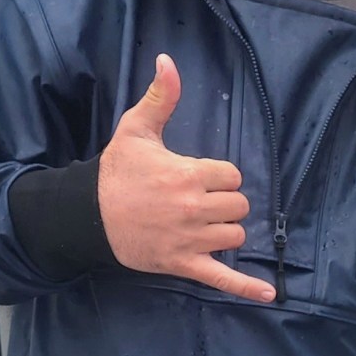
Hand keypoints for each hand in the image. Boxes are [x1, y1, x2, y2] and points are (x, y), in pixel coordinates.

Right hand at [98, 55, 273, 302]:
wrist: (88, 215)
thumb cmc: (115, 172)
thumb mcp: (135, 130)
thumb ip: (159, 97)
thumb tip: (168, 60)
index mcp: (188, 174)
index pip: (232, 176)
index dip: (220, 177)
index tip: (199, 178)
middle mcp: (194, 208)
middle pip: (238, 206)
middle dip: (224, 203)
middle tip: (198, 202)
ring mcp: (191, 239)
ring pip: (235, 236)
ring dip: (225, 231)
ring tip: (202, 225)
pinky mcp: (184, 264)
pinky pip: (222, 278)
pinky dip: (245, 288)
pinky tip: (267, 296)